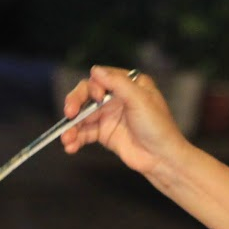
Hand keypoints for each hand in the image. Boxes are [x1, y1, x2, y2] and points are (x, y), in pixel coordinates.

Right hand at [58, 66, 191, 177]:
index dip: (93, 87)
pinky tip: (70, 147)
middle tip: (69, 114)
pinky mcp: (104, 134)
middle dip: (75, 103)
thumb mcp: (140, 100)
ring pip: (82, 116)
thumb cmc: (158, 127)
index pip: (101, 78)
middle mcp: (116, 98)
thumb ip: (117, 83)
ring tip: (66, 138)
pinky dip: (75, 139)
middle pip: (86, 95)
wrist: (162, 158)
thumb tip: (95, 70)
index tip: (97, 98)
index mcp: (128, 85)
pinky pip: (84, 133)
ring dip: (72, 126)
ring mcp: (108, 116)